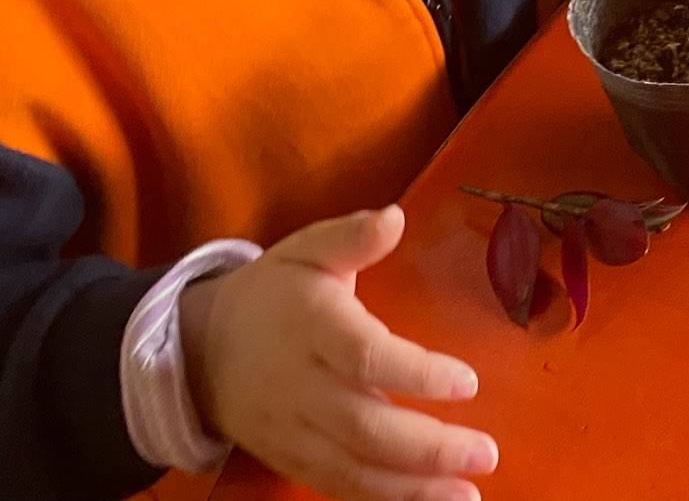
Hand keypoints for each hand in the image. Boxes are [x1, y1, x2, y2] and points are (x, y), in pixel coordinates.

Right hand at [179, 206, 496, 500]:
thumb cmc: (271, 294)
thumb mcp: (306, 250)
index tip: (468, 383)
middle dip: (428, 447)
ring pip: (354, 470)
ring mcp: (294, 431)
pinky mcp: (292, 460)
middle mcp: (301, 387)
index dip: (416, 374)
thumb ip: (352, 237)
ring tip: (468, 494)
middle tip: (486, 452)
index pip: (364, 357)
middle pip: (365, 427)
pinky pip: (338, 487)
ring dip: (413, 489)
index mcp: (311, 327)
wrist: (201, 350)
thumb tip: (396, 216)